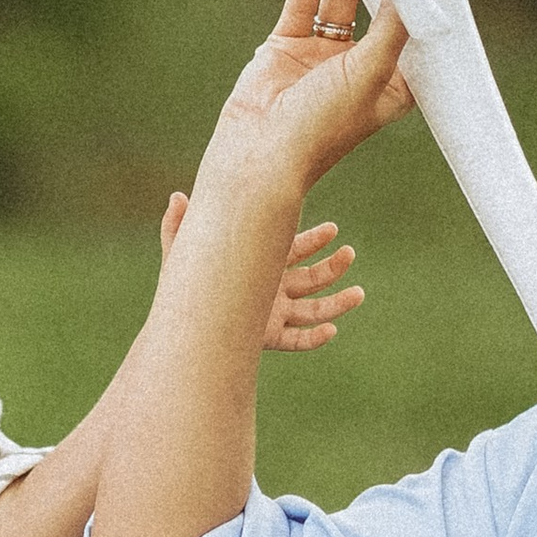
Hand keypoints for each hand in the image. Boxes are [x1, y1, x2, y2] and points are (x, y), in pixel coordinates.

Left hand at [160, 197, 362, 350]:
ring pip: (314, 309)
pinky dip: (316, 338)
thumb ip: (177, 226)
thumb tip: (177, 195)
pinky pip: (299, 340)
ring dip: (338, 302)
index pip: (293, 249)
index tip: (332, 230)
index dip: (313, 240)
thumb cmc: (179, 289)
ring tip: (360, 294)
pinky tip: (332, 330)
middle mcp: (271, 289)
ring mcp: (273, 315)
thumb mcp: (178, 256)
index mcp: (259, 264)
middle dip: (333, 267)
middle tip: (349, 254)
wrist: (180, 330)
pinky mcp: (269, 338)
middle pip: (311, 278)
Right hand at [211, 0, 415, 201]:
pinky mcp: (288, 45)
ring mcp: (321, 56)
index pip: (411, 36)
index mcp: (389, 86)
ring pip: (338, 4)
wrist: (259, 151)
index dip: (419, 5)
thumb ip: (392, 26)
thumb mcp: (372, 72)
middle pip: (375, 13)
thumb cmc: (324, 126)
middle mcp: (358, 69)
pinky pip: (304, 4)